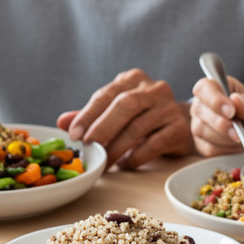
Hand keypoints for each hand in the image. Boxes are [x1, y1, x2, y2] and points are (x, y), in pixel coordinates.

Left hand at [57, 68, 194, 169]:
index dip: (88, 114)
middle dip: (103, 127)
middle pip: (125, 105)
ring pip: (139, 127)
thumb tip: (61, 122)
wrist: (182, 123)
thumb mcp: (115, 110)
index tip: (74, 134)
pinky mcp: (179, 129)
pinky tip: (124, 164)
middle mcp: (154, 89)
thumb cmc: (143, 115)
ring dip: (116, 148)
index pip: (107, 94)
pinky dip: (135, 156)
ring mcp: (169, 108)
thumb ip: (90, 115)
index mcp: (133, 79)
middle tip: (88, 146)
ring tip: (103, 163)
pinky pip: (154, 144)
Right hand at [189, 76, 243, 155]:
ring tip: (242, 139)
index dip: (214, 99)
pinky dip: (224, 150)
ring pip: (201, 130)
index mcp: (221, 88)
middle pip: (199, 109)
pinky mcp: (203, 144)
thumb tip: (235, 99)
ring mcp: (202, 124)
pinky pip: (207, 148)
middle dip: (220, 123)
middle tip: (238, 133)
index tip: (231, 111)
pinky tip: (237, 147)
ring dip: (224, 138)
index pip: (205, 87)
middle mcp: (206, 104)